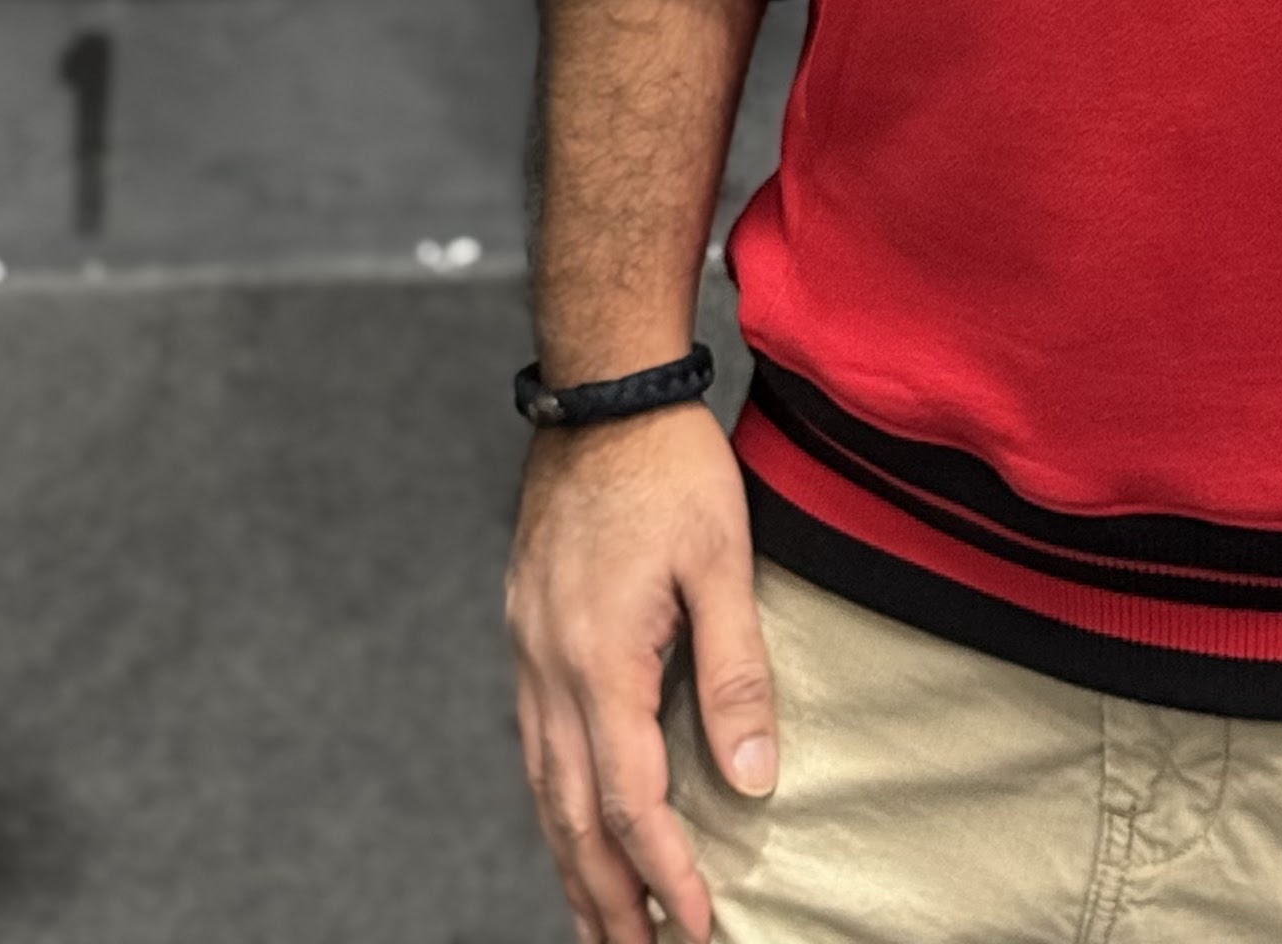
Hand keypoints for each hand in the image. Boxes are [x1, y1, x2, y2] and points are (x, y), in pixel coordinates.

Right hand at [505, 400, 778, 943]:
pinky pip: (534, 747)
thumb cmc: (669, 466)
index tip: (700, 929)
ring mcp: (529, 653)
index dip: (666, 875)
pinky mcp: (526, 633)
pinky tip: (572, 827)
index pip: (632, 802)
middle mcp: (550, 670)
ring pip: (544, 791)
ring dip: (573, 866)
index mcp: (600, 660)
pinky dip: (554, 806)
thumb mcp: (723, 560)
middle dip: (608, 900)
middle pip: (574, 818)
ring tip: (600, 925)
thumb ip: (737, 673)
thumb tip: (754, 778)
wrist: (601, 391)